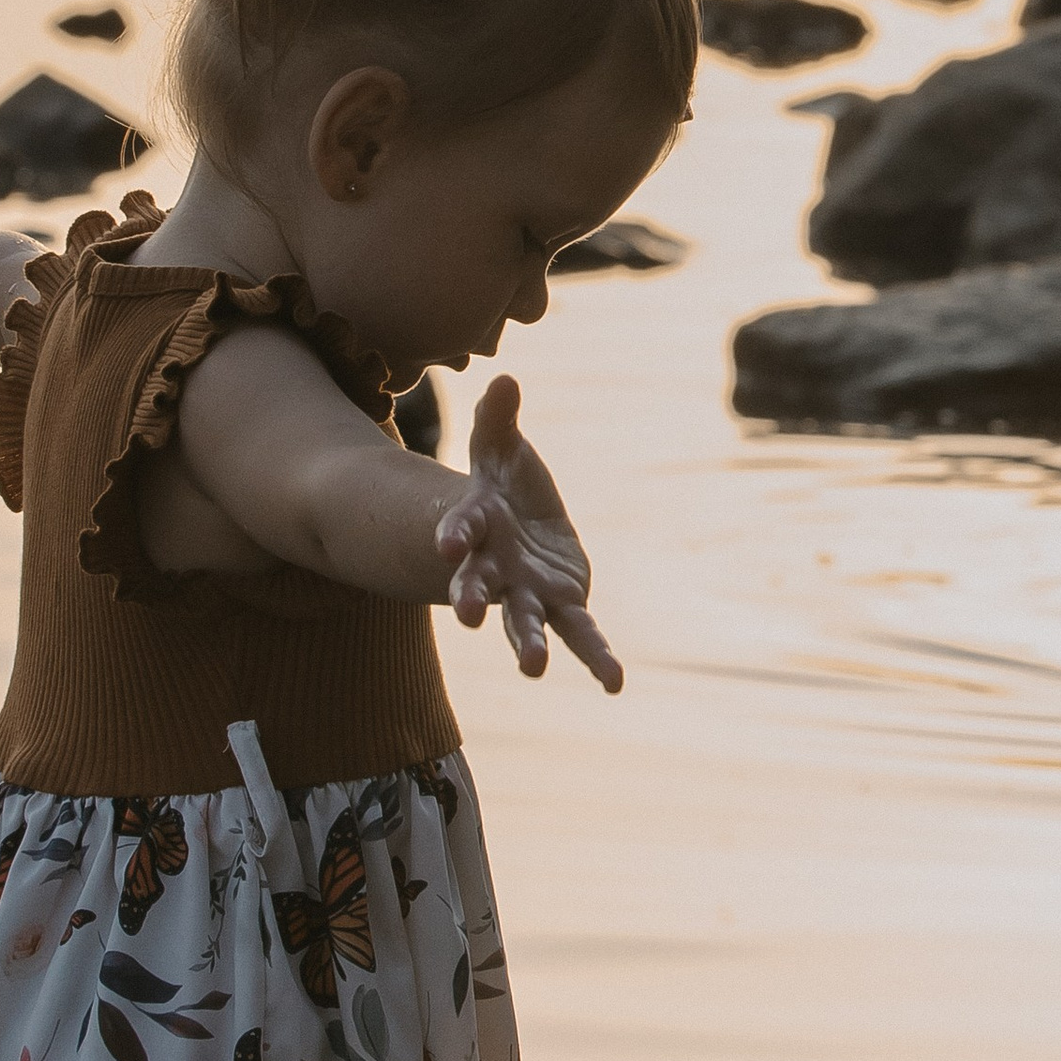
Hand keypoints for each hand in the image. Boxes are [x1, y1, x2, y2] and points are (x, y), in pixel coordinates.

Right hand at [434, 373, 621, 690]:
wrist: (518, 531)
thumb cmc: (503, 487)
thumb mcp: (502, 451)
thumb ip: (500, 422)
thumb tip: (506, 378)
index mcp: (479, 525)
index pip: (463, 528)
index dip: (455, 533)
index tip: (446, 545)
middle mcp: (495, 566)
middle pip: (480, 583)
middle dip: (472, 596)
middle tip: (466, 616)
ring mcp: (527, 590)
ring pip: (524, 620)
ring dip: (528, 643)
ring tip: (534, 668)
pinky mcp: (562, 601)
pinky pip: (580, 632)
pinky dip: (596, 657)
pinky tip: (613, 683)